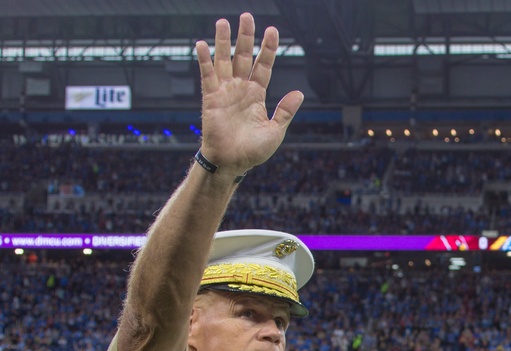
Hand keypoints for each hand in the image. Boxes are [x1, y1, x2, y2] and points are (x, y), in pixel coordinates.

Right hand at [195, 13, 303, 174]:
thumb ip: (285, 111)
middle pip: (244, 57)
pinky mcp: (210, 98)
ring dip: (223, 42)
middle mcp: (241, 89)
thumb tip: (299, 93)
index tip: (273, 31)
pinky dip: (204, 60)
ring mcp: (225, 92)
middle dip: (247, 37)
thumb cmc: (253, 152)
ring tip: (223, 22)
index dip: (268, 49)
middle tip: (248, 16)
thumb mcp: (275, 131)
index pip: (264, 66)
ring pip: (225, 61)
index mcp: (257, 95)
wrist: (232, 164)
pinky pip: (207, 76)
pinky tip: (202, 44)